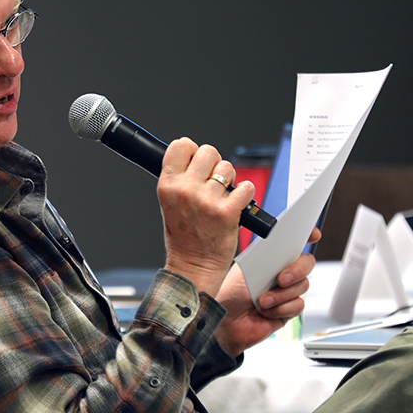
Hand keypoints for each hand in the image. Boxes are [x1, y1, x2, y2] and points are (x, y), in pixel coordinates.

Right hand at [157, 139, 254, 296]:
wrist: (193, 266)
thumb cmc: (183, 237)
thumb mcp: (169, 203)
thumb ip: (179, 179)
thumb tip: (194, 155)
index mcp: (167, 185)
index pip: (180, 145)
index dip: (192, 150)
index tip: (196, 160)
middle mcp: (185, 190)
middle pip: (208, 151)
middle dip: (214, 163)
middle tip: (212, 181)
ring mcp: (206, 200)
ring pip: (227, 168)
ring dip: (229, 180)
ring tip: (222, 197)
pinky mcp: (227, 212)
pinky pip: (246, 187)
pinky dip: (245, 194)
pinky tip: (236, 204)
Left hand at [212, 228, 320, 357]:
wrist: (225, 323)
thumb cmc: (230, 295)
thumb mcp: (245, 270)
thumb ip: (265, 257)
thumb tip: (279, 244)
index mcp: (271, 259)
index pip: (293, 243)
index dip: (307, 235)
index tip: (313, 234)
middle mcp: (281, 273)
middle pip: (307, 263)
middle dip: (297, 270)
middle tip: (280, 279)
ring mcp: (286, 292)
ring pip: (303, 286)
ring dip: (280, 295)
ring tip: (261, 301)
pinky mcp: (288, 310)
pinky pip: (298, 305)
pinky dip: (281, 308)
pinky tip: (266, 312)